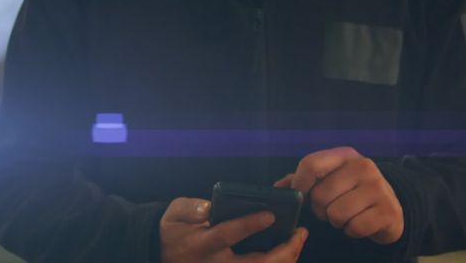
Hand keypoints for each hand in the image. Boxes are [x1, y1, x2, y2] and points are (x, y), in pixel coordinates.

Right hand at [159, 197, 307, 262]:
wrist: (164, 255)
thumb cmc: (175, 230)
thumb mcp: (173, 214)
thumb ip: (190, 208)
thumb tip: (207, 208)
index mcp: (201, 244)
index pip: (228, 235)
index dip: (249, 225)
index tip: (271, 215)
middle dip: (283, 251)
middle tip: (300, 233)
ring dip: (286, 260)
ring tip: (299, 240)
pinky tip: (290, 252)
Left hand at [274, 147, 403, 244]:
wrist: (389, 207)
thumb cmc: (351, 193)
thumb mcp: (329, 179)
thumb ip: (302, 180)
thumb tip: (278, 188)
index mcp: (345, 155)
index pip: (311, 164)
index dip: (299, 185)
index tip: (301, 197)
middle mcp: (363, 166)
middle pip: (320, 195)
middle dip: (320, 210)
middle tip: (331, 209)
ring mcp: (379, 187)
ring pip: (336, 214)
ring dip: (337, 222)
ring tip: (346, 215)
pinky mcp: (388, 210)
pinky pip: (355, 227)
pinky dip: (352, 231)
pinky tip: (359, 223)